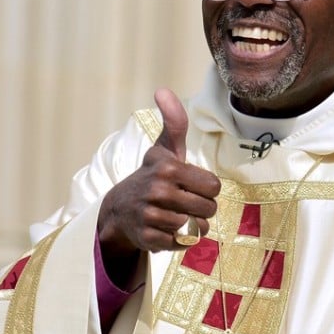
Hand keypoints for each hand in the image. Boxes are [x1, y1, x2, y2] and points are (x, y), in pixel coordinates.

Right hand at [99, 88, 221, 265]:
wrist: (119, 208)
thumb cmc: (153, 175)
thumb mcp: (165, 148)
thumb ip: (174, 121)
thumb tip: (162, 89)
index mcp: (168, 168)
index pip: (214, 187)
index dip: (208, 188)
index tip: (193, 185)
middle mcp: (158, 192)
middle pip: (209, 209)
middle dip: (203, 208)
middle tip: (187, 203)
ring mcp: (151, 216)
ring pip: (197, 228)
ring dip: (193, 226)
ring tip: (178, 216)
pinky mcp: (147, 239)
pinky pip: (181, 243)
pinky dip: (179, 239)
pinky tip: (167, 229)